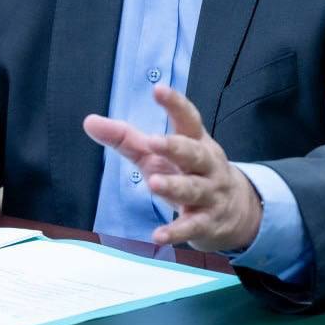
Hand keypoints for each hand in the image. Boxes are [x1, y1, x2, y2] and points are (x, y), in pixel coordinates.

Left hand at [82, 84, 262, 251]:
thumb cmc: (188, 172)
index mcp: (195, 141)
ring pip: (193, 188)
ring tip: (153, 183)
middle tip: (153, 141)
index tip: (158, 89)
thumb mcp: (158, 154)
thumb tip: (89, 121)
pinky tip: (158, 235)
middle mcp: (207, 165)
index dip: (174, 104)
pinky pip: (192, 226)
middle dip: (175, 146)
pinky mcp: (207, 222)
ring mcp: (210, 194)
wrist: (235, 211)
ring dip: (174, 186)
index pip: (187, 119)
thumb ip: (125, 138)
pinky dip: (176, 231)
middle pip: (194, 153)